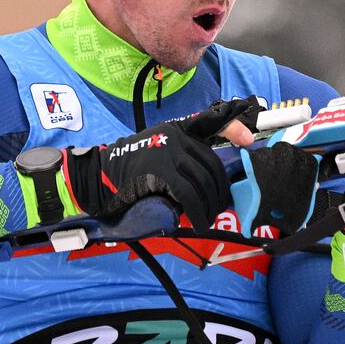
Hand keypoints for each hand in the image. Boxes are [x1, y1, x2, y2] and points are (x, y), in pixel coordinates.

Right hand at [17, 97, 250, 231]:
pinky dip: (196, 211)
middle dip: (219, 190)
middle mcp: (175, 135)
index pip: (211, 121)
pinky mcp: (161, 169)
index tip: (249, 141)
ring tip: (203, 219)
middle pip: (212, 164)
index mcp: (176, 129)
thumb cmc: (127, 174)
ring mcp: (168, 150)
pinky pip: (189, 193)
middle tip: (218, 208)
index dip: (232, 129)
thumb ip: (181, 161)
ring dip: (208, 206)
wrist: (95, 178)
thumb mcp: (157, 156)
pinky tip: (195, 222)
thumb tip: (209, 184)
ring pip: (203, 181)